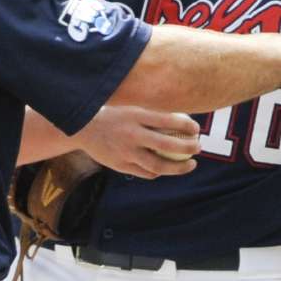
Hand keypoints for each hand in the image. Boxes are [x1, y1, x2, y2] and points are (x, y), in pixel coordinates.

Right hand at [73, 105, 200, 178]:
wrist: (82, 128)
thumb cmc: (114, 115)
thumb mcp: (131, 107)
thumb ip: (152, 113)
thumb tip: (183, 117)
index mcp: (136, 116)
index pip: (168, 121)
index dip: (187, 125)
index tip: (196, 129)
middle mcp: (132, 134)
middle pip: (168, 146)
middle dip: (188, 148)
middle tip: (198, 147)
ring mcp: (125, 152)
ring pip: (158, 166)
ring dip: (179, 168)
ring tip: (191, 164)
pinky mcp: (120, 165)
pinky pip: (146, 172)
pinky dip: (159, 172)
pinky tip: (166, 169)